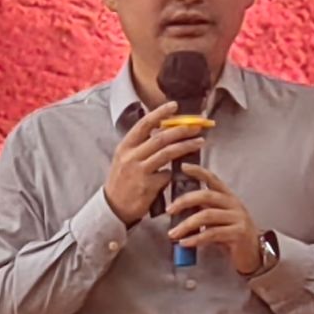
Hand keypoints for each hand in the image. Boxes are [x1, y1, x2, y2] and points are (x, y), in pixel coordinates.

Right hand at [103, 102, 204, 224]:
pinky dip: (176, 171)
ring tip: (200, 141)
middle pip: (160, 137)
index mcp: (125, 147)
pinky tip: (185, 170)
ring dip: (186, 146)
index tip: (174, 106)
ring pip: (167, 153)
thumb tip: (164, 129)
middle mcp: (130, 156)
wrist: (113, 207)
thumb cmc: (123, 180)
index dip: (159, 113)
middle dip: (181, 130)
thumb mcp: (125, 158)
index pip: (143, 124)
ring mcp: (139, 171)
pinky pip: (167, 174)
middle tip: (196, 126)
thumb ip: (142, 145)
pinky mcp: (147, 186)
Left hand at [169, 164, 264, 276]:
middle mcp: (233, 203)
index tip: (183, 167)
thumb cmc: (231, 233)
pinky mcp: (238, 233)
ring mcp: (237, 217)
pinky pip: (212, 234)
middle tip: (169, 210)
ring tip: (173, 233)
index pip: (213, 179)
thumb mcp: (218, 217)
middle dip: (184, 201)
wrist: (253, 251)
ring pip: (207, 215)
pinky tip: (184, 243)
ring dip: (186, 225)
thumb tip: (179, 207)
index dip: (198, 171)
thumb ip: (204, 209)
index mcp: (228, 196)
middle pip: (206, 196)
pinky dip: (195, 238)